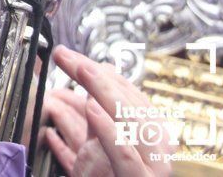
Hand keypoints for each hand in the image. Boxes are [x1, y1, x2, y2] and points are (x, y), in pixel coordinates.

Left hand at [44, 45, 172, 175]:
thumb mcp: (99, 151)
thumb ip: (98, 122)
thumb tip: (94, 82)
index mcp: (150, 139)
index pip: (129, 97)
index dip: (101, 74)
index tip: (74, 58)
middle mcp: (156, 153)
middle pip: (130, 106)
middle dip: (96, 77)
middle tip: (67, 57)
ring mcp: (149, 170)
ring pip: (133, 125)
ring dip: (105, 94)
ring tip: (82, 71)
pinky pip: (126, 158)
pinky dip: (110, 132)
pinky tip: (91, 110)